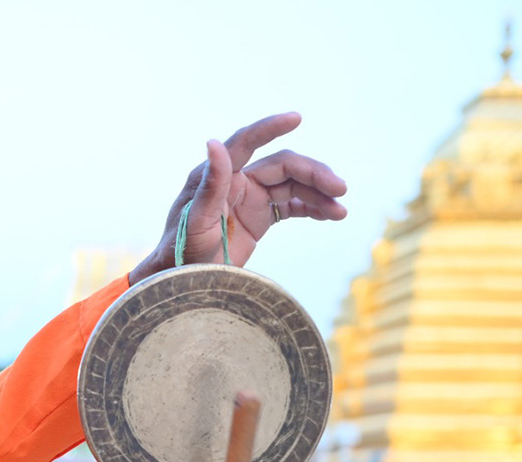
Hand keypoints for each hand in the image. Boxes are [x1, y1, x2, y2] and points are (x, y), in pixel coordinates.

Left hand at [129, 112, 346, 283]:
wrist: (182, 283)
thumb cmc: (181, 253)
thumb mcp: (196, 222)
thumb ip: (210, 185)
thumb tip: (213, 142)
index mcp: (218, 177)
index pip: (246, 143)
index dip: (270, 128)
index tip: (296, 118)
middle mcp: (236, 182)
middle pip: (282, 166)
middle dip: (313, 174)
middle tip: (340, 189)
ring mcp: (250, 198)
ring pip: (292, 185)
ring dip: (318, 194)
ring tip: (341, 210)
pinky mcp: (259, 217)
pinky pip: (292, 205)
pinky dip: (312, 208)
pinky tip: (332, 215)